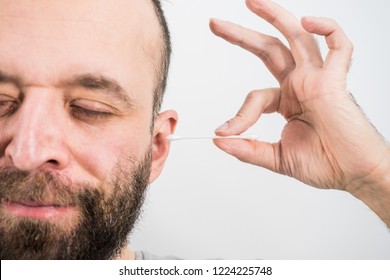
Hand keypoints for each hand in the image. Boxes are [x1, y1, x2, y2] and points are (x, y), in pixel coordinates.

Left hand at [210, 0, 389, 222]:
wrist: (354, 174)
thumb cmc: (324, 163)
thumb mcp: (277, 158)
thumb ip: (248, 150)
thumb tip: (219, 142)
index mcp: (287, 101)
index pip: (255, 96)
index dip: (238, 115)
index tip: (223, 133)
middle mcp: (301, 84)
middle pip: (269, 50)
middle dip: (242, 35)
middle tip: (215, 24)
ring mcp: (318, 79)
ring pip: (297, 37)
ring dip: (276, 16)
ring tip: (253, 2)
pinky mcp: (337, 81)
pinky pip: (339, 46)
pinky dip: (327, 29)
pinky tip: (307, 20)